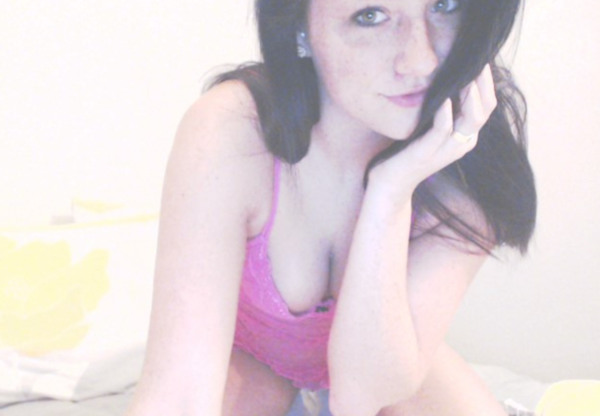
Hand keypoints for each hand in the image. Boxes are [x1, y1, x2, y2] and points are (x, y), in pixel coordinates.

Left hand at [368, 64, 496, 202]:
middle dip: (483, 82)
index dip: (486, 81)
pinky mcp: (428, 152)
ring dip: (470, 94)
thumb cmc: (407, 152)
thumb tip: (445, 80)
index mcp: (465, 136)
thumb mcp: (429, 127)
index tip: (479, 58)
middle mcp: (462, 143)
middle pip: (485, 109)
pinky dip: (446, 112)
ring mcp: (447, 149)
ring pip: (471, 119)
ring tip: (466, 73)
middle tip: (477, 59)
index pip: (486, 105)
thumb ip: (441, 110)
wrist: (390, 184)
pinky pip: (443, 129)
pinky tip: (444, 97)